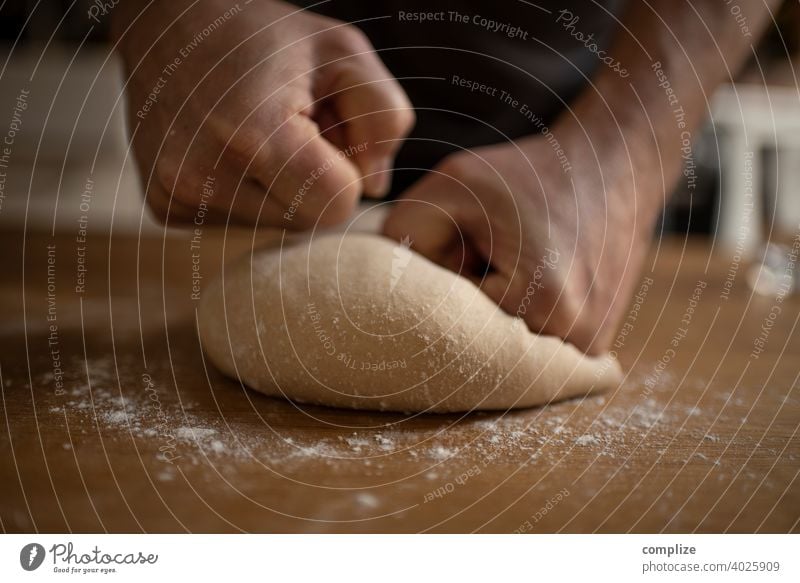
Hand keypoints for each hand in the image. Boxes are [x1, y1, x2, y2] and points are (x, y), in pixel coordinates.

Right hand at [113, 0, 413, 226]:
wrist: (165, 24)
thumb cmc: (263, 35)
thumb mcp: (342, 51)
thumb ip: (384, 117)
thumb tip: (375, 187)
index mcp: (253, 135)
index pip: (335, 207)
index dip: (345, 174)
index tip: (325, 134)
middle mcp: (204, 175)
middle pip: (304, 224)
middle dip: (313, 184)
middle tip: (291, 131)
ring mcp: (176, 196)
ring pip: (272, 229)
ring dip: (280, 192)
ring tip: (258, 138)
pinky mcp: (163, 207)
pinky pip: (237, 225)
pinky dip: (247, 196)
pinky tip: (231, 153)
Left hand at [382, 126, 656, 354]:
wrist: (613, 165)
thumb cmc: (529, 174)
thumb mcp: (452, 185)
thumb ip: (403, 234)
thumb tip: (378, 294)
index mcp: (542, 302)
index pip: (452, 330)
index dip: (436, 296)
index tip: (446, 259)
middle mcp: (575, 340)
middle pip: (480, 350)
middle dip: (460, 314)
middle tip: (474, 261)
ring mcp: (590, 350)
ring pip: (506, 355)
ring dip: (490, 321)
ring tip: (508, 269)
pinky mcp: (594, 348)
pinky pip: (534, 352)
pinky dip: (517, 323)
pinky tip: (527, 282)